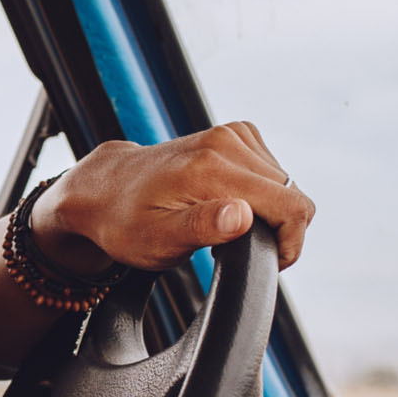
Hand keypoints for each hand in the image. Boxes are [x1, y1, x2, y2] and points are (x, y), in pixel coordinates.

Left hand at [31, 122, 314, 272]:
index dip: (290, 243)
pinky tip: (232, 205)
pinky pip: (272, 170)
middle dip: (279, 229)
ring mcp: (231, 133)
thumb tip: (242, 214)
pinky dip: (262, 193)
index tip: (269, 262)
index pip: (290, 205)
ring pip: (285, 184)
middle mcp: (225, 141)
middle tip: (239, 248)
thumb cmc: (126, 222)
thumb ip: (202, 227)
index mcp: (211, 168)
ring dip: (270, 211)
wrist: (105, 190)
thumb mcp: (158, 239)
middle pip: (292, 194)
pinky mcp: (234, 134)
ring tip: (230, 227)